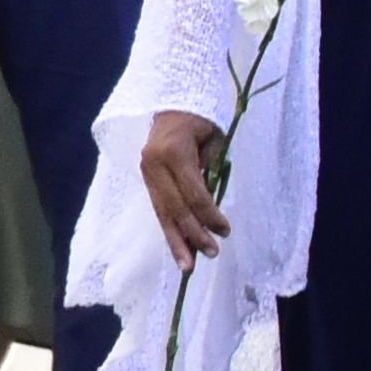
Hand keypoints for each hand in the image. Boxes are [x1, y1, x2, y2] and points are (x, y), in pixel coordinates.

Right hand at [144, 111, 230, 259]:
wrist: (172, 104)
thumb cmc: (200, 119)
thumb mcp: (212, 138)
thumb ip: (211, 168)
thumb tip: (213, 202)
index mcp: (173, 152)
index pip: (193, 193)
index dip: (209, 214)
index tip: (225, 230)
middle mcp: (154, 164)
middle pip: (175, 208)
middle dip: (193, 234)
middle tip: (211, 254)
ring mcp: (147, 172)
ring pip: (162, 213)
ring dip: (176, 241)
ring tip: (187, 266)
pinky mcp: (146, 179)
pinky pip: (159, 208)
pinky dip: (169, 229)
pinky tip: (177, 248)